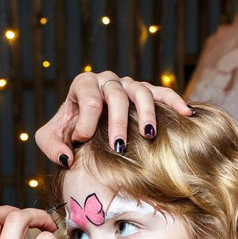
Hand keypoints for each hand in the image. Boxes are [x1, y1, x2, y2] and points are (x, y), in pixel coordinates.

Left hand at [34, 71, 193, 166]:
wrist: (85, 126)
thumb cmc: (68, 131)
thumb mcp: (50, 138)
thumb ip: (51, 146)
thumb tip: (67, 158)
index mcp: (84, 84)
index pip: (88, 96)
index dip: (86, 121)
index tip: (81, 141)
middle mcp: (107, 80)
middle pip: (116, 95)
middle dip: (118, 122)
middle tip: (119, 148)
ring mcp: (128, 84)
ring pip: (140, 92)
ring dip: (145, 114)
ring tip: (148, 135)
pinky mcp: (146, 92)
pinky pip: (162, 92)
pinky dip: (174, 101)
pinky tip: (187, 113)